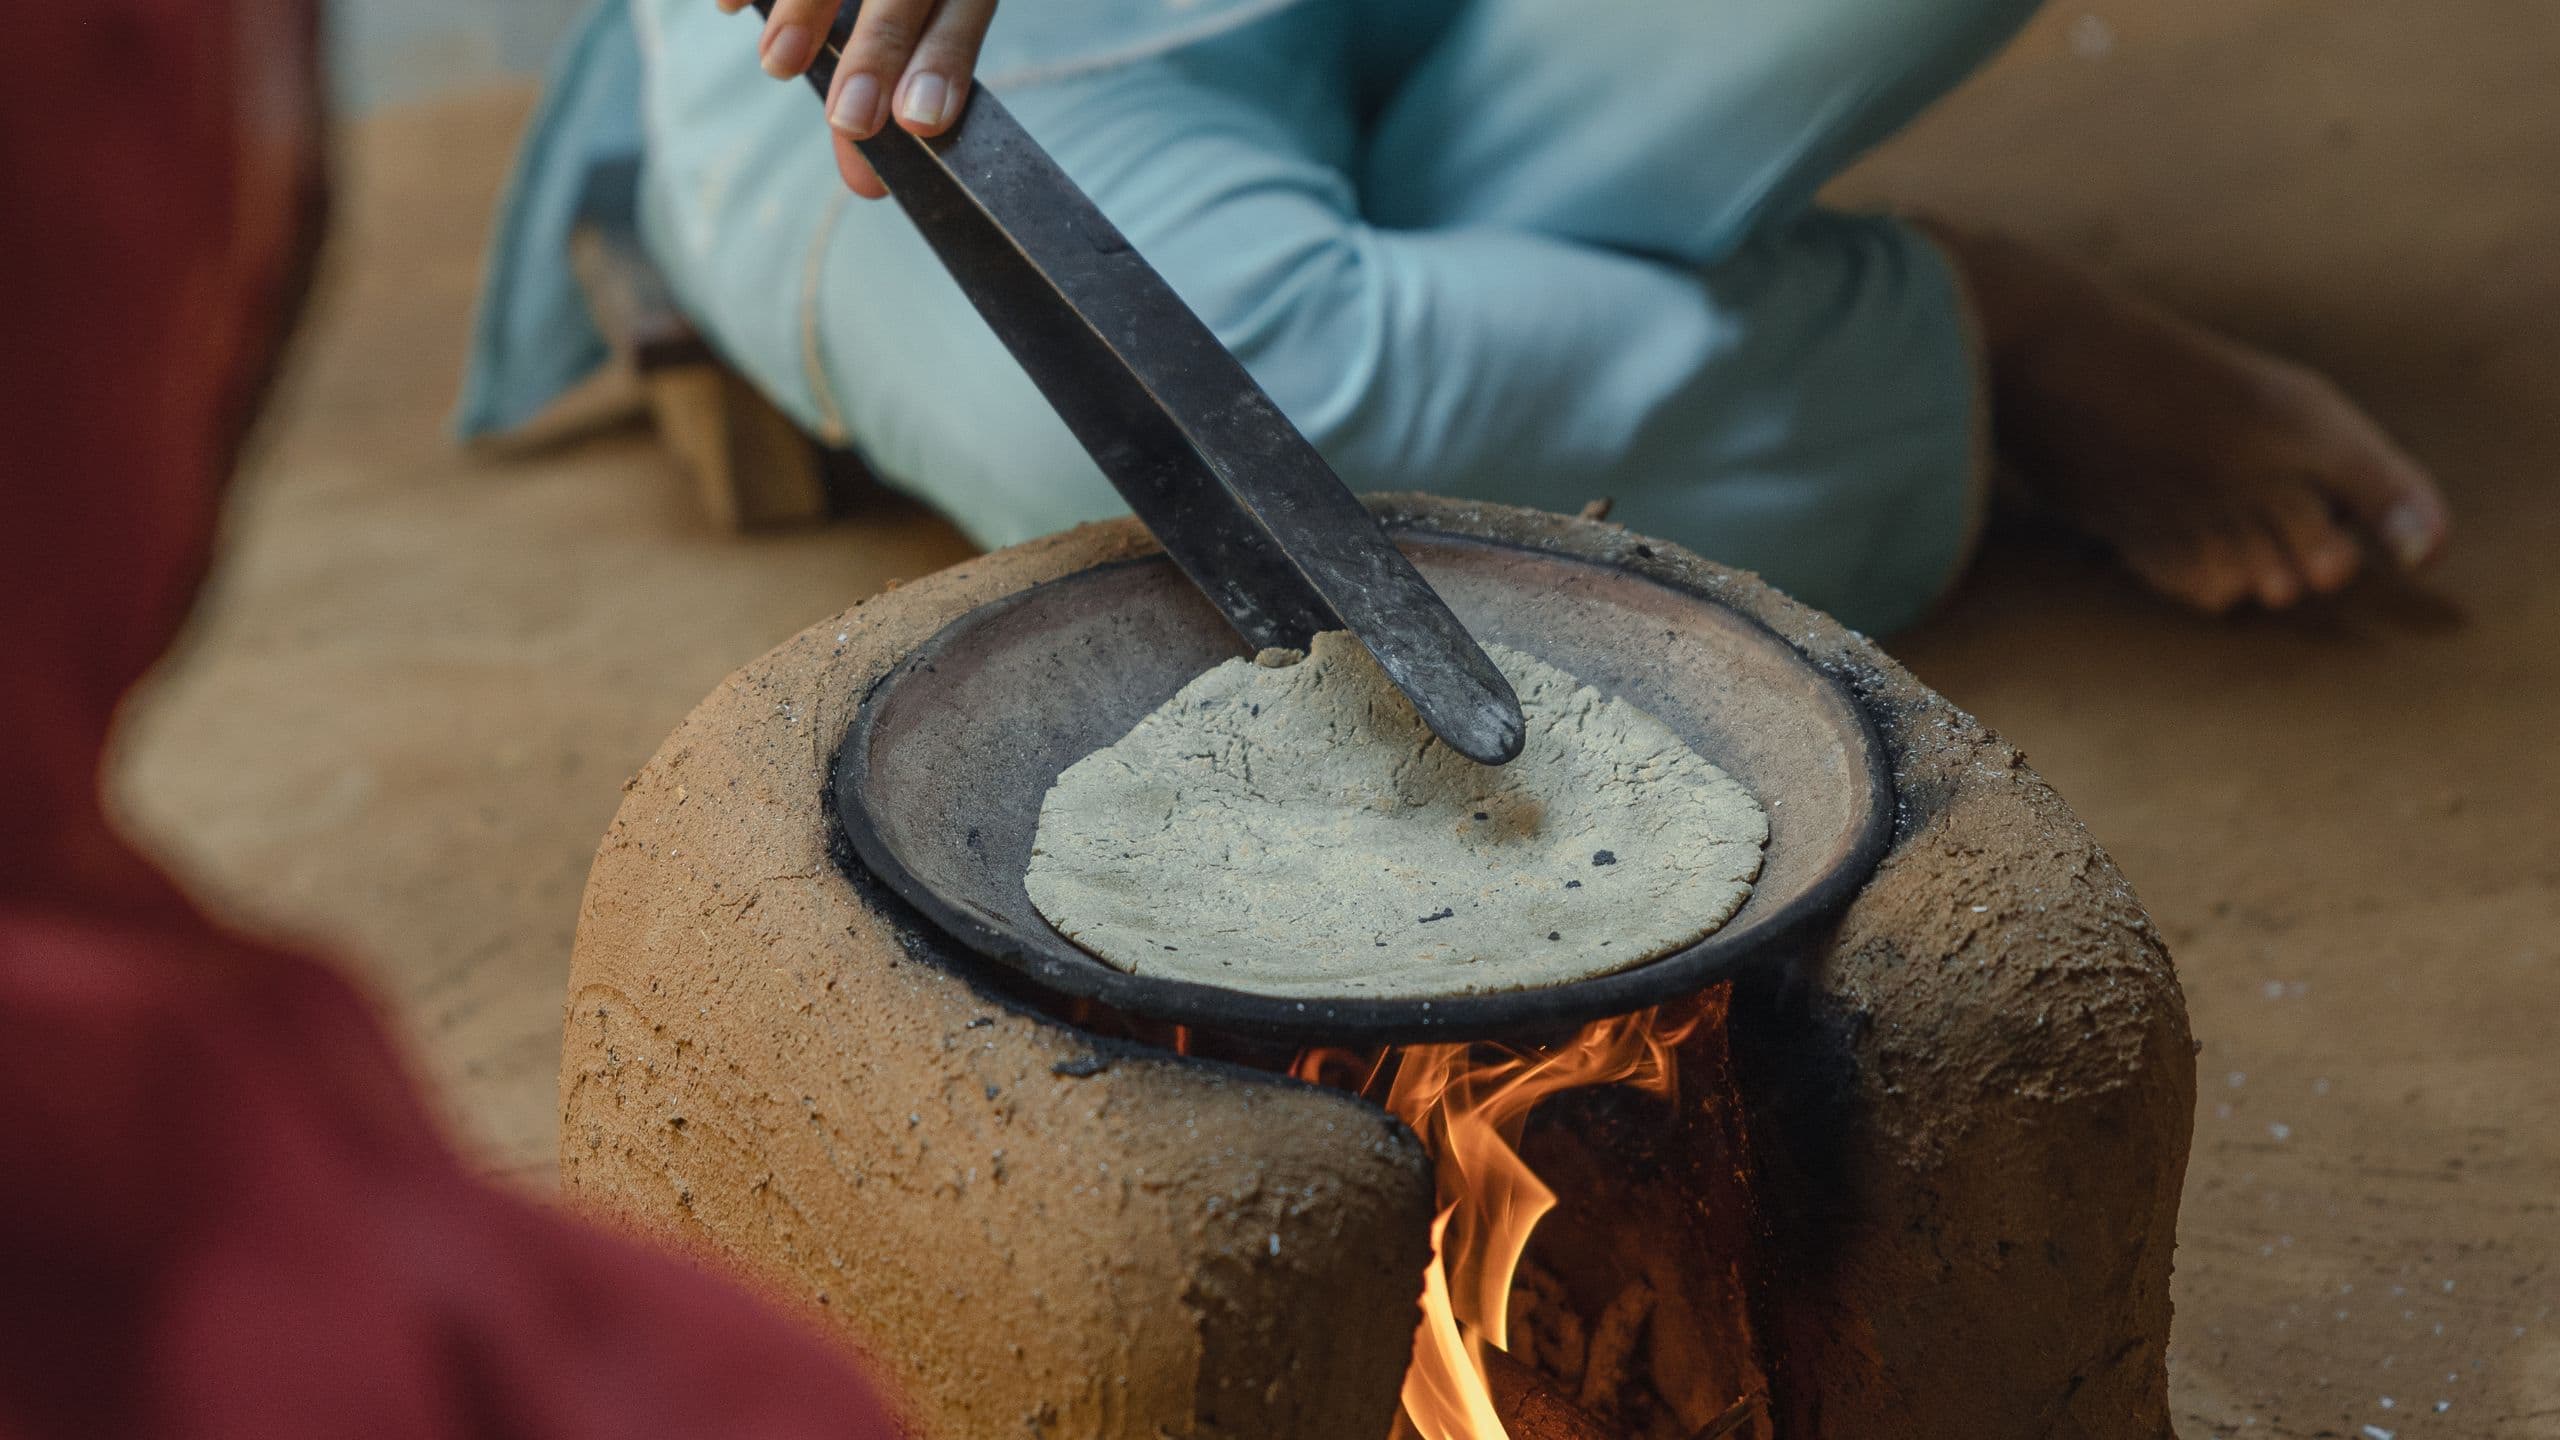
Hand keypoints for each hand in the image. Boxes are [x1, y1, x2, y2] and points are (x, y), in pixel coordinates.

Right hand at [725, 0, 998, 197]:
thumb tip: (865, 185)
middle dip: (876, 54)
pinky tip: (726, 7)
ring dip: (804, 10)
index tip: (919, 120)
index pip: (961, 11)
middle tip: (850, 121)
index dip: (943, 63)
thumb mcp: (910, 31)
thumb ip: (887, 97)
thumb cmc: (898, 1)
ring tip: (778, 65)